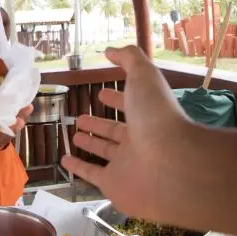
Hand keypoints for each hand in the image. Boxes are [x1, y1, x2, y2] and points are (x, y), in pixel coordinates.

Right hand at [60, 46, 195, 222]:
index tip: (102, 94)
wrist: (171, 165)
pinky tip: (65, 160)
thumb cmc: (157, 116)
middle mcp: (139, 140)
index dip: (117, 99)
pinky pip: (92, 174)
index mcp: (147, 116)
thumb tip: (110, 50)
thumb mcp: (144, 76)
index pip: (130, 105)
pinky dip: (78, 168)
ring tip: (75, 134)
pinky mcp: (113, 185)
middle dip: (99, 123)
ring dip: (90, 143)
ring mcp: (126, 165)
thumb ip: (129, 58)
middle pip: (116, 131)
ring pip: (104, 152)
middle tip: (81, 117)